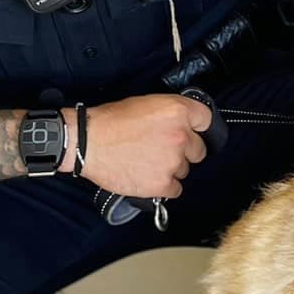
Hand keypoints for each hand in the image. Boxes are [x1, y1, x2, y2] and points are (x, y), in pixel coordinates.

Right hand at [70, 93, 211, 200]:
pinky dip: (164, 186)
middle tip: (162, 149)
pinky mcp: (162, 183)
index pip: (206, 120)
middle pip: (199, 150)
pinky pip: (175, 189)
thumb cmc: (110, 122)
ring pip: (185, 170)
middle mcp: (180, 136)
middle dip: (184, 151)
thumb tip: (182, 123)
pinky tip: (147, 177)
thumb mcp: (145, 103)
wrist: (87, 142)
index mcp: (177, 111)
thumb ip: (170, 113)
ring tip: (147, 162)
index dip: (197, 127)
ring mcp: (172, 161)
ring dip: (171, 168)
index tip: (191, 132)